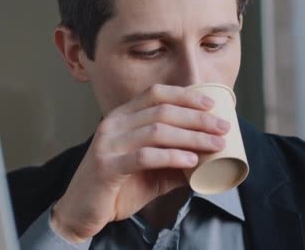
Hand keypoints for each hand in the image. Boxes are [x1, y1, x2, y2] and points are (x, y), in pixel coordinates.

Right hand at [50, 84, 229, 242]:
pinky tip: (191, 160)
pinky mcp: (107, 166)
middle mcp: (113, 124)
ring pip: (156, 130)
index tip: (212, 105)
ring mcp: (108, 144)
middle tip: (223, 127)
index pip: (156, 94)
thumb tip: (208, 159)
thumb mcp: (150, 171)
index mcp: (121, 117)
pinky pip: (145, 156)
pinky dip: (171, 156)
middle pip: (161, 110)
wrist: (81, 211)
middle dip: (197, 117)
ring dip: (192, 136)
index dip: (185, 95)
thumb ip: (173, 161)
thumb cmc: (116, 188)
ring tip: (215, 144)